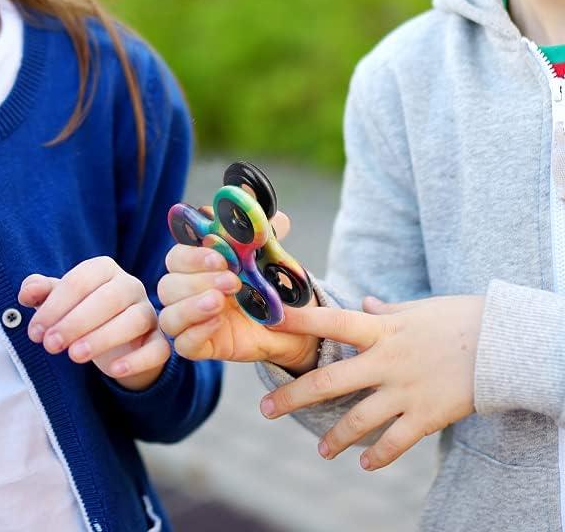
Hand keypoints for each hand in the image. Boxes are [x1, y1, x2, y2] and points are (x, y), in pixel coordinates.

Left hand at [18, 256, 170, 390]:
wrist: (116, 343)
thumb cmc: (82, 313)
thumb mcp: (60, 302)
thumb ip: (41, 292)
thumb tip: (26, 292)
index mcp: (104, 269)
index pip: (79, 281)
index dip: (54, 306)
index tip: (35, 332)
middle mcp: (130, 285)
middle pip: (107, 298)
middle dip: (75, 322)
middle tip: (50, 345)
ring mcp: (148, 312)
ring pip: (133, 320)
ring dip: (102, 338)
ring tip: (74, 356)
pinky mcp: (160, 341)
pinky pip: (157, 348)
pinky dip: (137, 360)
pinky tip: (113, 370)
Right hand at [157, 210, 318, 373]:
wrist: (291, 324)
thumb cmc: (269, 285)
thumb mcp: (269, 257)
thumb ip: (267, 234)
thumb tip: (277, 216)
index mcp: (196, 266)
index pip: (176, 257)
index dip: (193, 257)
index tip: (220, 257)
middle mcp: (187, 293)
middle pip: (167, 286)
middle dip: (197, 281)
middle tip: (232, 281)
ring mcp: (190, 322)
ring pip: (169, 316)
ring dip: (192, 307)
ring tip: (221, 302)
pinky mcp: (199, 347)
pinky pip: (183, 344)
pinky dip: (197, 332)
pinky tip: (219, 322)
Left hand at [259, 294, 483, 469]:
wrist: (502, 345)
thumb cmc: (458, 319)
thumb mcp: (416, 309)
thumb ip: (385, 312)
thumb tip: (367, 303)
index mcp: (380, 329)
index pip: (331, 321)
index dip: (299, 319)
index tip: (269, 320)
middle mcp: (385, 361)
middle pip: (330, 381)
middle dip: (294, 397)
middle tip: (266, 409)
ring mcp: (404, 391)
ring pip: (358, 420)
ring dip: (335, 438)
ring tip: (321, 451)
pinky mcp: (426, 415)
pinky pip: (395, 442)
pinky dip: (379, 456)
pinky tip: (365, 464)